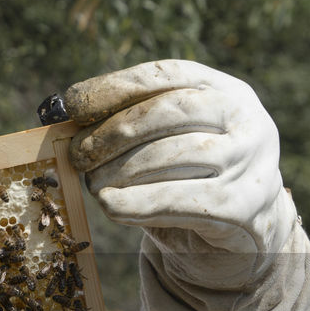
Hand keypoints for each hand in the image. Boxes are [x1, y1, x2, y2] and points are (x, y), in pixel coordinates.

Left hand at [63, 60, 309, 310]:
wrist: (241, 236)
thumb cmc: (189, 179)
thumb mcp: (168, 143)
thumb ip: (130, 125)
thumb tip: (59, 117)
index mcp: (225, 91)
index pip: (166, 75)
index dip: (113, 86)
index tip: (70, 104)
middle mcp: (245, 119)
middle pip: (169, 111)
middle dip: (113, 131)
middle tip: (77, 153)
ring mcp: (249, 162)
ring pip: (173, 154)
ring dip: (120, 169)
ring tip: (92, 182)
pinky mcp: (243, 206)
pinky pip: (178, 200)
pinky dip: (135, 202)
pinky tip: (109, 205)